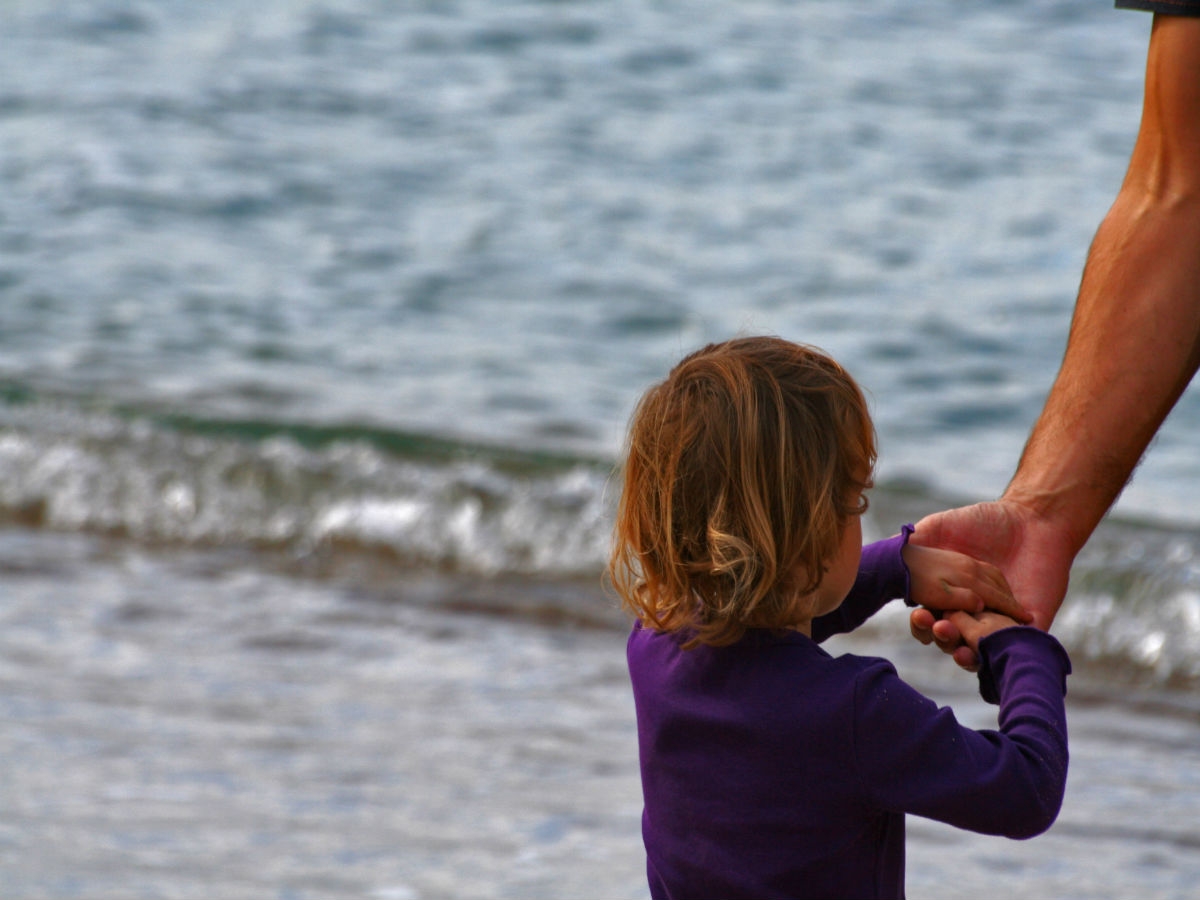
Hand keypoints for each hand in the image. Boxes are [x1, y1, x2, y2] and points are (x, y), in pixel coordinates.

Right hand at [907, 499, 1074, 669]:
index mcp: (949, 595)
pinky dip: (1004, 651)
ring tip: (961, 650)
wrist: (1032, 516)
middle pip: (952, 638)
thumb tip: (874, 557)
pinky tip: (991, 649)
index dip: (922, 625)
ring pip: (981, 648)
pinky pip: (1017, 646)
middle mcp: (973, 612)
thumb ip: (913, 543)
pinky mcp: (1031, 623)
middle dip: (942, 638)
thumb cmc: (984, 519)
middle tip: (940, 627)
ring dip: (967, 654)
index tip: (918, 615)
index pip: (931, 620)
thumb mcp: (938, 527)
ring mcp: (1002, 620)